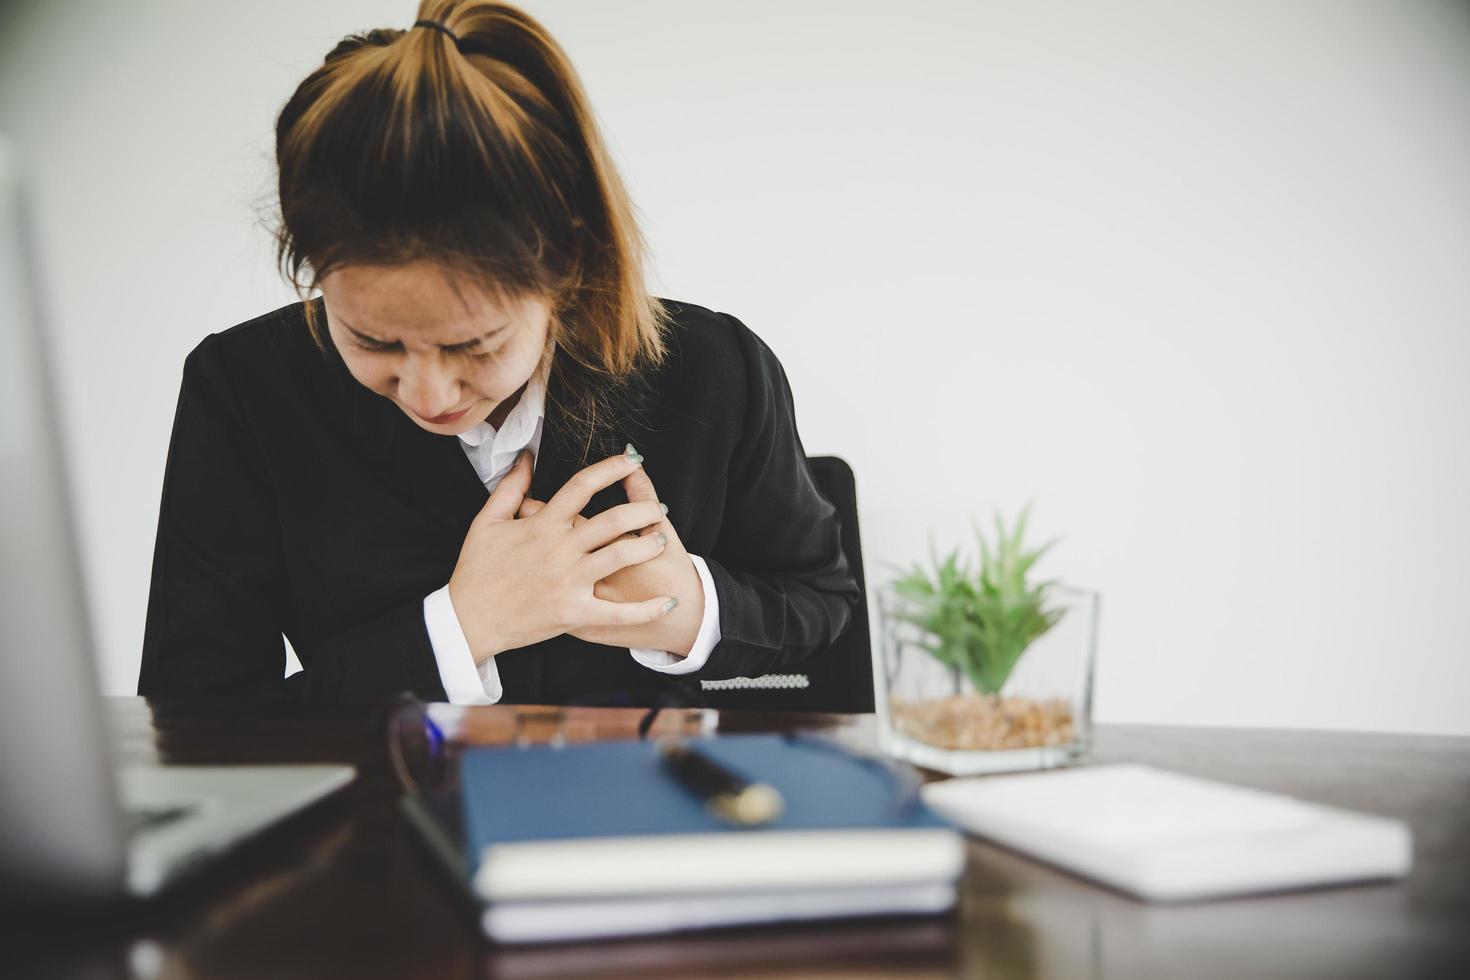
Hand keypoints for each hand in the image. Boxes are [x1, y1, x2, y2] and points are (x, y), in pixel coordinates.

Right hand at [447, 449, 676, 663]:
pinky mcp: (574, 612)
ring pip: (620, 556)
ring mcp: (569, 581)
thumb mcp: (485, 522)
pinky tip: (667, 603)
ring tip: (661, 540)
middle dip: (643, 510)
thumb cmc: (476, 571)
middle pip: (613, 520)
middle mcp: (560, 549)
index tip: (632, 460)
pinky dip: (645, 610)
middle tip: (658, 508)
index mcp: (542, 525)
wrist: (467, 619)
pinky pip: (618, 612)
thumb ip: (509, 488)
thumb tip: (526, 457)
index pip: (582, 486)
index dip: (611, 469)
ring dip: (647, 546)